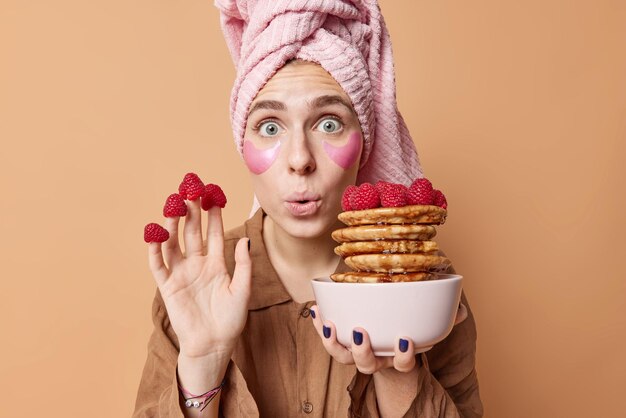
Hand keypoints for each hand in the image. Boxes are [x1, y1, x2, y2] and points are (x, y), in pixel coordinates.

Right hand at [147, 199, 251, 359]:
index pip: (213, 233)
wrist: (214, 345)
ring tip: (174, 203)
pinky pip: (158, 264)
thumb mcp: (243, 290)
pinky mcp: (168, 286)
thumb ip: (242, 265)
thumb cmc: (230, 320)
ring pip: (174, 242)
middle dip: (191, 211)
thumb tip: (244, 239)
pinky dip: (154, 248)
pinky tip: (155, 231)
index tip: (213, 193)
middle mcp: (197, 264)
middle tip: (191, 189)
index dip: (213, 213)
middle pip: (192, 232)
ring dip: (173, 223)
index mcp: (216, 264)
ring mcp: (181, 273)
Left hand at [309, 303, 467, 373]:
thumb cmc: (407, 330)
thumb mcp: (427, 327)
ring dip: (333, 342)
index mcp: (397, 357)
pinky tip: (317, 309)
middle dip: (362, 352)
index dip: (403, 357)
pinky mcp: (340, 341)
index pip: (402, 364)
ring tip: (329, 324)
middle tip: (359, 333)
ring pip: (342, 357)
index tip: (404, 340)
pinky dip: (319, 326)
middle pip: (367, 365)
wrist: (386, 344)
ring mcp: (357, 352)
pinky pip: (327, 338)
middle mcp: (376, 359)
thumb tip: (460, 309)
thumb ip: (444, 318)